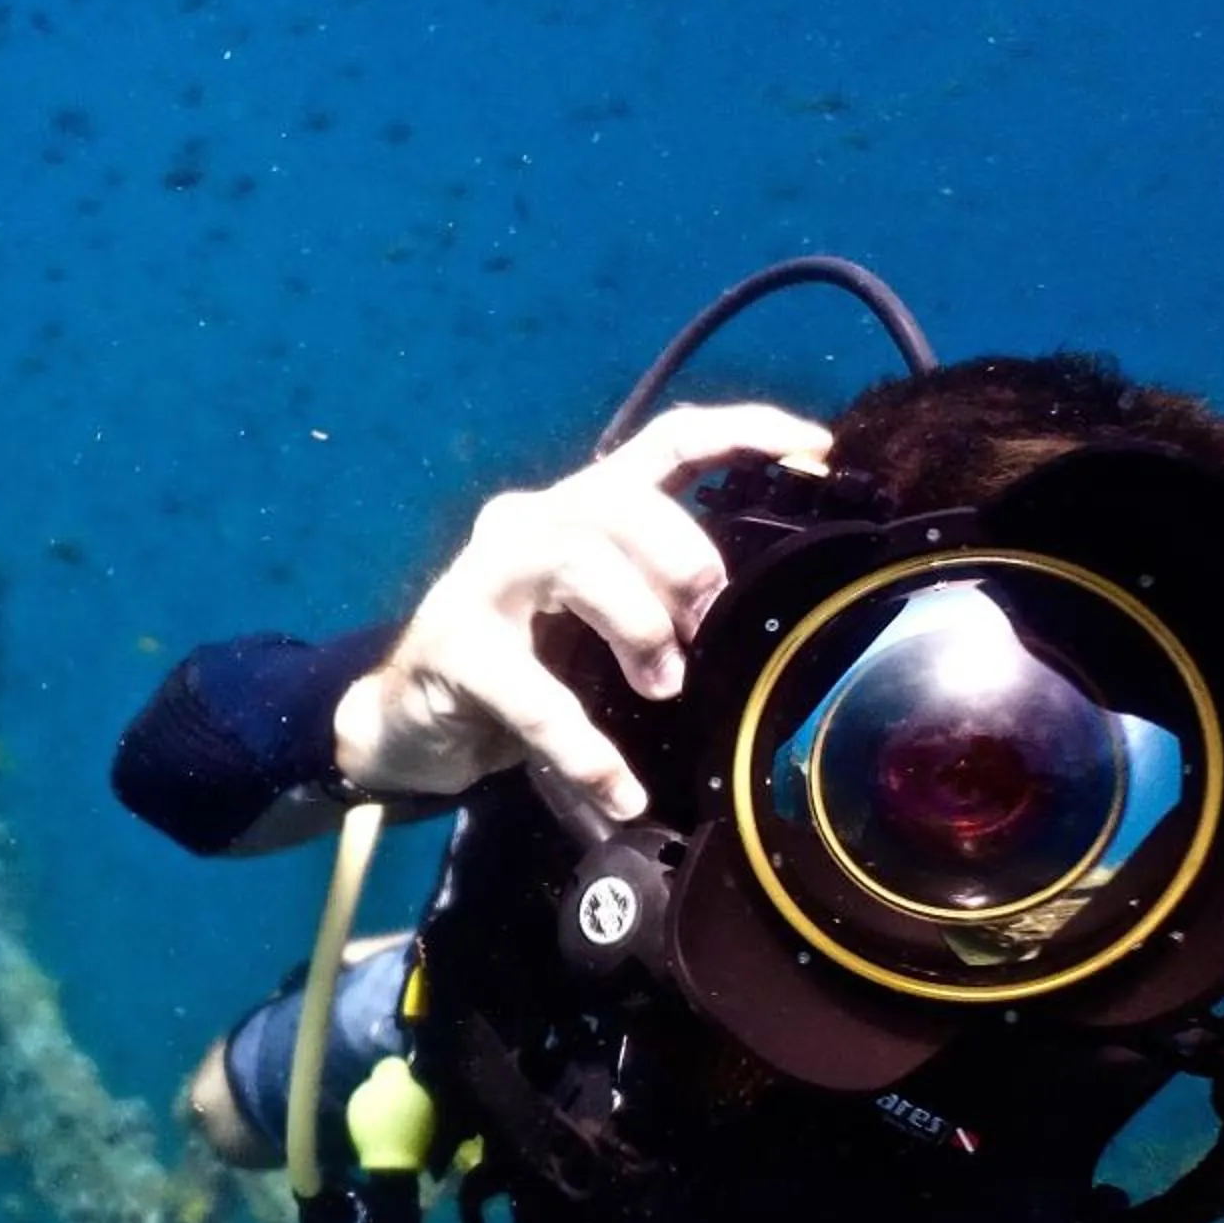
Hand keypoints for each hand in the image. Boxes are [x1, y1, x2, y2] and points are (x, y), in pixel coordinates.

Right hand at [333, 403, 833, 820]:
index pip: (665, 441)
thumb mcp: (596, 623)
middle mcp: (527, 523)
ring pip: (575, 560)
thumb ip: (659, 600)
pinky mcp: (451, 646)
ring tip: (662, 687)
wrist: (406, 723)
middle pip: (621, 502)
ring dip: (637, 625)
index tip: (817, 450)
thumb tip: (758, 619)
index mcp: (578, 509)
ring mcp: (480, 579)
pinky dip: (585, 748)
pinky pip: (533, 692)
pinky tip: (619, 791)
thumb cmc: (519, 669)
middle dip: (683, 561)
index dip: (742, 431)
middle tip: (707, 627)